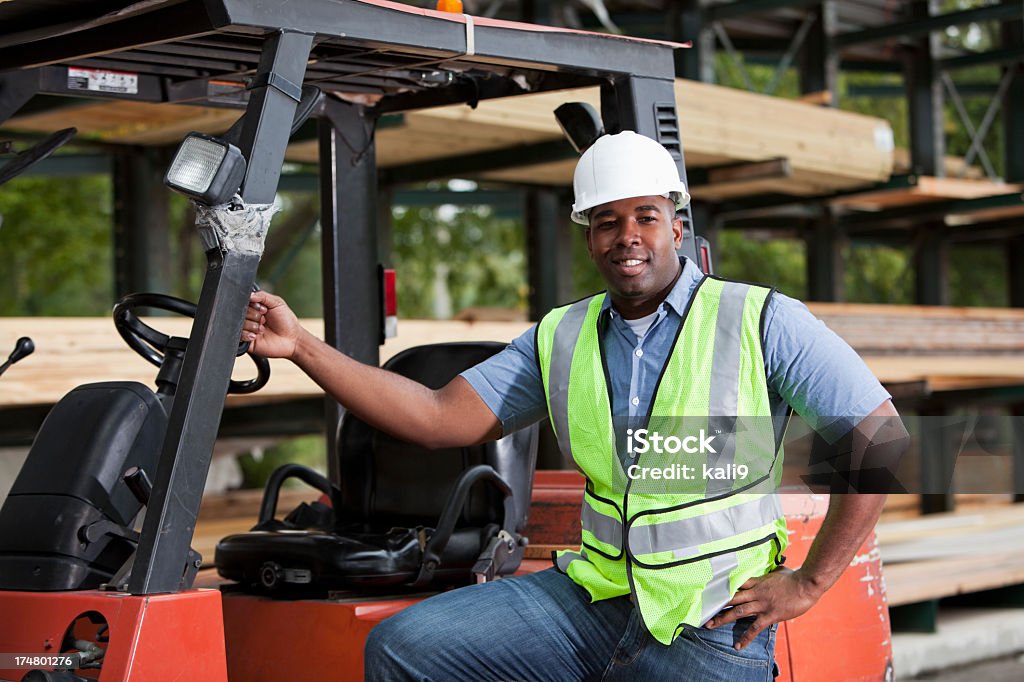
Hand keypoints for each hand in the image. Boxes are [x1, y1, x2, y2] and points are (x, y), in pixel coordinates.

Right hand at [241, 291, 302, 358]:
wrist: (292, 339)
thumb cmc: (286, 321)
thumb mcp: (277, 303)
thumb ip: (263, 296)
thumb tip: (249, 295)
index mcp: (255, 307)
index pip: (244, 302)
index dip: (253, 305)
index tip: (264, 309)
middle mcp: (250, 318)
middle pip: (240, 312)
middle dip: (254, 315)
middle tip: (265, 320)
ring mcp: (248, 329)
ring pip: (239, 324)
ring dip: (252, 325)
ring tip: (263, 329)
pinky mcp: (247, 342)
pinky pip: (239, 336)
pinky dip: (247, 334)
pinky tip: (256, 336)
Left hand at [704, 567, 821, 649]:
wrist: (806, 584)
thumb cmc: (795, 577)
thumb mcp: (780, 571)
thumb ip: (773, 571)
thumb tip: (775, 567)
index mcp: (757, 581)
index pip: (736, 584)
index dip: (723, 588)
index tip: (711, 591)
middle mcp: (756, 592)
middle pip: (732, 598)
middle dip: (717, 604)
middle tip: (704, 610)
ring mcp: (762, 604)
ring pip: (738, 611)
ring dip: (723, 618)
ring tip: (710, 625)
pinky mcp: (770, 615)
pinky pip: (755, 628)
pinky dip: (746, 637)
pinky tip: (738, 645)